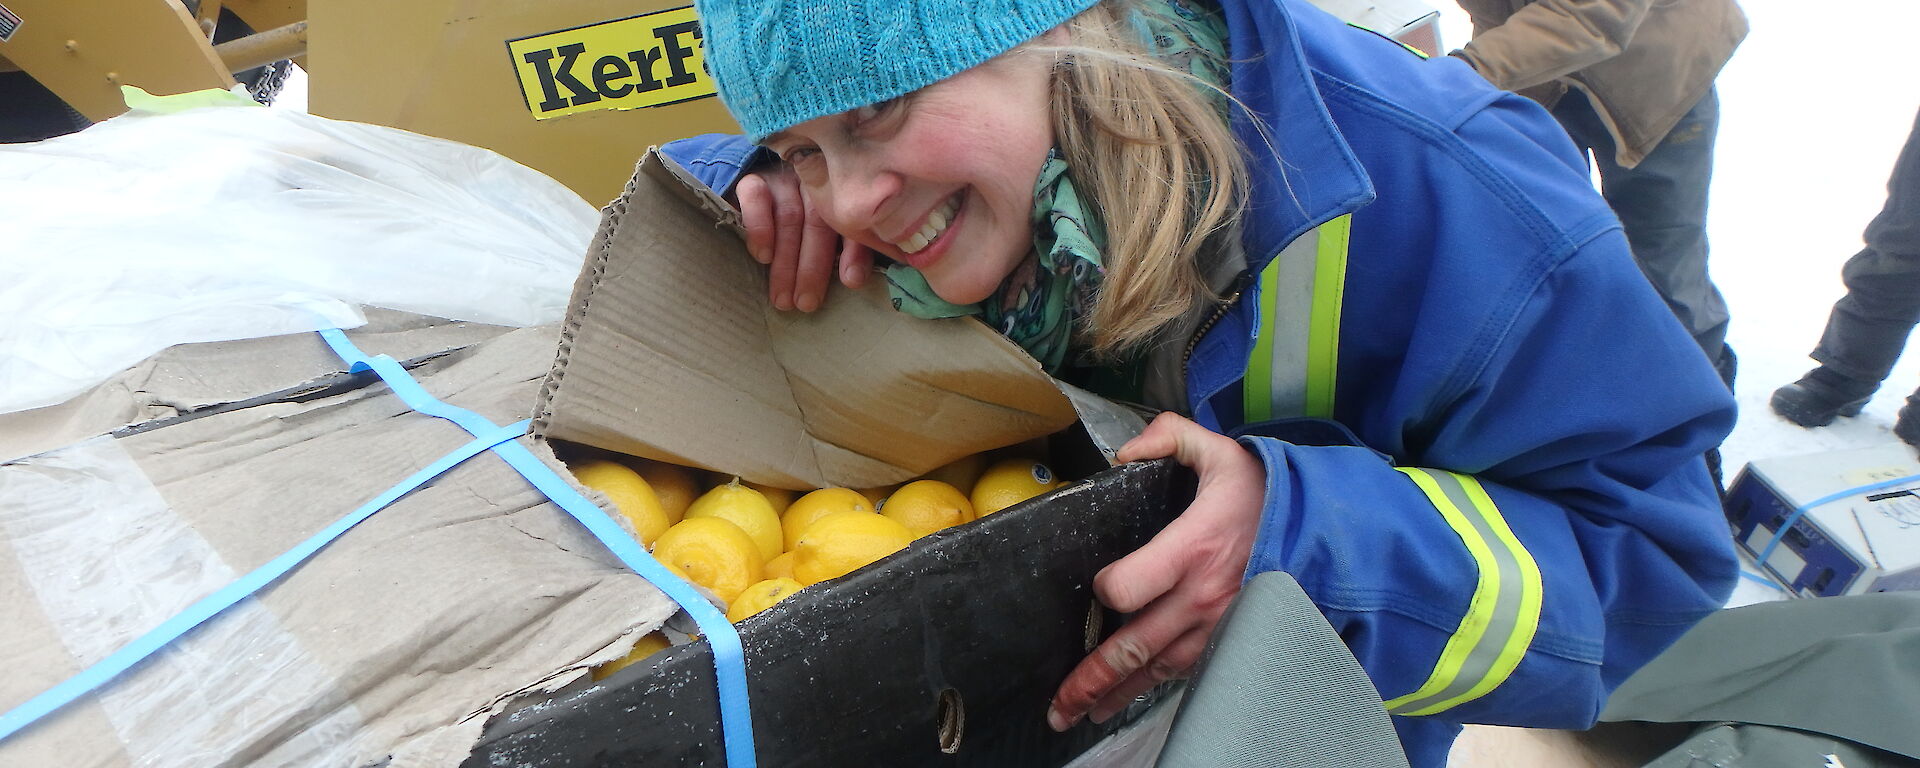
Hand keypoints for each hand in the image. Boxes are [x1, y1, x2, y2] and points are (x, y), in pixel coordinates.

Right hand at [733, 164, 874, 311]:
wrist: (756, 193)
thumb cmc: (800, 227)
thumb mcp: (825, 238)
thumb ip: (844, 250)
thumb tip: (852, 279)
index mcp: (839, 197)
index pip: (850, 223)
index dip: (854, 252)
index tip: (851, 281)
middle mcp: (814, 184)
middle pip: (817, 223)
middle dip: (813, 266)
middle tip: (806, 304)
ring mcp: (784, 180)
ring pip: (789, 218)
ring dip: (786, 261)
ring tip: (782, 298)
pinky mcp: (753, 180)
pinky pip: (755, 197)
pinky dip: (760, 227)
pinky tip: (763, 256)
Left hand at [1047, 412, 1265, 730]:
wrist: (1327, 528)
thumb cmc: (1267, 492)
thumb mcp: (1220, 451)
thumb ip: (1169, 437)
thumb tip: (1125, 452)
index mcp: (1191, 549)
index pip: (1127, 588)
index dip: (1105, 589)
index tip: (1100, 586)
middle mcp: (1200, 597)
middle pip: (1132, 648)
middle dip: (1090, 680)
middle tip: (1057, 707)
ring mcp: (1216, 626)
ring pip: (1155, 671)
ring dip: (1116, 695)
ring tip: (1081, 713)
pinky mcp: (1228, 640)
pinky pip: (1184, 671)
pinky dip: (1152, 687)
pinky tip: (1126, 698)